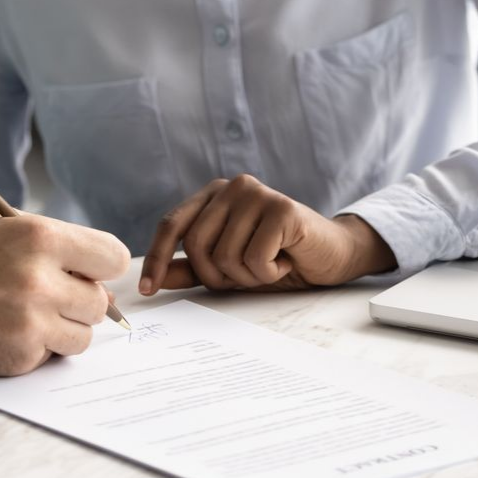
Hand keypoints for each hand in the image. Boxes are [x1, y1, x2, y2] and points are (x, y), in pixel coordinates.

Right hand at [0, 205, 129, 374]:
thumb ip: (41, 236)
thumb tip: (86, 261)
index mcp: (39, 236)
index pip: (112, 257)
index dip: (101, 266)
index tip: (88, 271)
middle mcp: (41, 279)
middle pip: (100, 302)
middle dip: (80, 300)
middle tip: (51, 295)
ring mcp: (30, 322)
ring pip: (82, 335)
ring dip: (62, 329)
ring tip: (25, 315)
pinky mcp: (15, 357)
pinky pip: (49, 356)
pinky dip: (34, 349)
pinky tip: (2, 332)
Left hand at [138, 174, 395, 294]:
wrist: (330, 257)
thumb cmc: (277, 259)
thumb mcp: (228, 267)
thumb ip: (192, 268)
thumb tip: (155, 278)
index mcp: (213, 195)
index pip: (172, 224)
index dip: (158, 258)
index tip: (147, 291)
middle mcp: (232, 187)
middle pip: (196, 245)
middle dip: (216, 275)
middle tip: (245, 276)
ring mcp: (257, 193)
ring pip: (225, 255)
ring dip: (247, 276)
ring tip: (269, 264)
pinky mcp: (282, 208)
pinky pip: (255, 258)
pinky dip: (268, 272)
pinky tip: (284, 261)